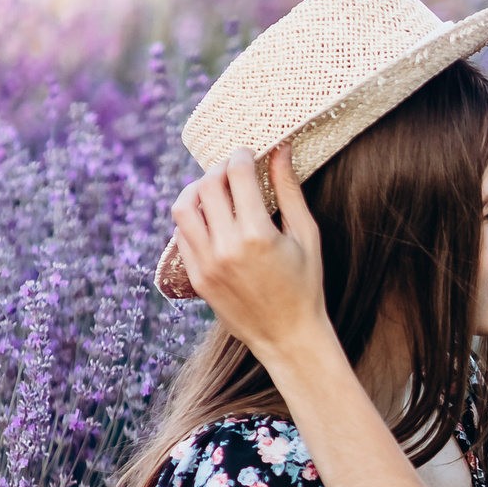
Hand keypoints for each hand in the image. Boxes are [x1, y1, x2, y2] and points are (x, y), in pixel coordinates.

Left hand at [171, 144, 328, 366]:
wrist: (287, 336)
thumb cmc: (305, 285)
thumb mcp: (305, 235)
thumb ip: (290, 190)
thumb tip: (281, 150)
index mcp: (258, 234)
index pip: (238, 175)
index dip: (243, 155)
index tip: (250, 153)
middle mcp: (226, 247)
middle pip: (208, 185)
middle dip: (220, 168)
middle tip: (233, 168)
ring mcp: (206, 264)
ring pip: (184, 207)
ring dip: (196, 189)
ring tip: (214, 189)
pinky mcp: (196, 277)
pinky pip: (182, 235)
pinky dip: (192, 218)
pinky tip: (210, 217)